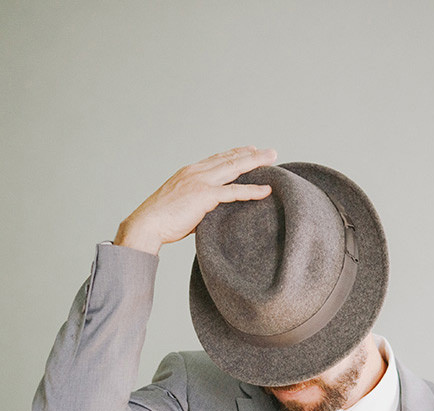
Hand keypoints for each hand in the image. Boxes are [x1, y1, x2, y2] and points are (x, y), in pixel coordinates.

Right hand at [114, 145, 277, 253]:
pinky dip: (252, 190)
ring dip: (255, 162)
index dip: (235, 153)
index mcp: (189, 172)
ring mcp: (200, 182)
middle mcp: (196, 172)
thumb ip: (197, 204)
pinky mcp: (204, 196)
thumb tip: (208, 214)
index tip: (249, 149)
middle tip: (270, 151)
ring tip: (273, 158)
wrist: (147, 225)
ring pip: (234, 168)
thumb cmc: (161, 221)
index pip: (217, 159)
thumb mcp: (181, 206)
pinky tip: (266, 190)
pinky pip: (233, 191)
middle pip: (229, 158)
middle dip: (251, 154)